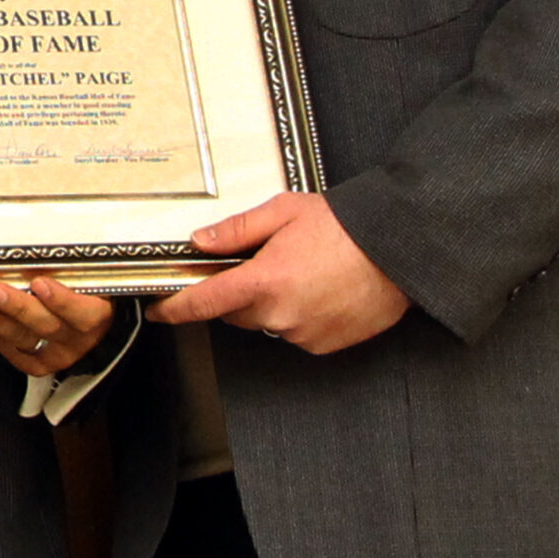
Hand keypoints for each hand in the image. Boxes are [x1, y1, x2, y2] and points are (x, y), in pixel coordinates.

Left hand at [0, 274, 116, 374]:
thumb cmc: (84, 287)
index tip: (40, 283)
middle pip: (48, 325)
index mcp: (98, 311)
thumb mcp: (84, 272)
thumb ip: (65, 264)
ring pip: (27, 339)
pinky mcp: (39, 364)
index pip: (85, 312)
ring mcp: (59, 352)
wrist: (89, 321)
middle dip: (18, 307)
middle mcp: (80, 337)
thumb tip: (37, 238)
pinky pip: (15, 353)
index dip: (62, 300)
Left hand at [147, 192, 408, 354]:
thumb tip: (201, 242)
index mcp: (263, 281)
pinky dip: (297, 316)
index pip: (203, 303)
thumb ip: (237, 231)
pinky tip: (319, 290)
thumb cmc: (346, 226)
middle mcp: (279, 314)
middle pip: (235, 313)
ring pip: (266, 323)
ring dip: (270, 304)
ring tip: (301, 272)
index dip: (174, 309)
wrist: (400, 249)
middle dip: (238, 292)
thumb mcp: (284, 213)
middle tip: (262, 264)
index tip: (159, 310)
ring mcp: (302, 333)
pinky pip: (295, 332)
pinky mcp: (324, 344)